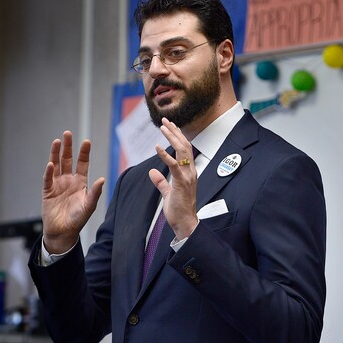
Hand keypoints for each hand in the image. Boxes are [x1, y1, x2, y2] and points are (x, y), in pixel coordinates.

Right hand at [41, 131, 104, 253]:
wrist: (63, 232)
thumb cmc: (78, 219)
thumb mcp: (89, 205)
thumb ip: (95, 192)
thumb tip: (102, 179)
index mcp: (80, 182)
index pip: (82, 163)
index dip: (83, 152)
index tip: (86, 141)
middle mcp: (68, 180)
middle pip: (68, 160)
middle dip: (68, 147)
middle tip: (68, 133)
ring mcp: (57, 184)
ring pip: (56, 165)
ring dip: (56, 153)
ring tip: (57, 141)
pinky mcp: (47, 191)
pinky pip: (48, 178)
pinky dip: (49, 171)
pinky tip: (51, 163)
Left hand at [148, 118, 198, 239]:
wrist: (185, 223)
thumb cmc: (178, 210)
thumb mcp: (168, 193)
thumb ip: (161, 182)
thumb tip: (152, 172)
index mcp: (189, 173)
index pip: (184, 149)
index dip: (177, 136)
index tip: (170, 126)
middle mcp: (190, 172)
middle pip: (184, 146)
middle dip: (174, 131)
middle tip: (165, 120)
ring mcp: (187, 176)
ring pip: (181, 151)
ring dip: (172, 137)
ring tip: (163, 127)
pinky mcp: (181, 183)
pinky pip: (173, 166)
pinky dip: (165, 155)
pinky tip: (157, 147)